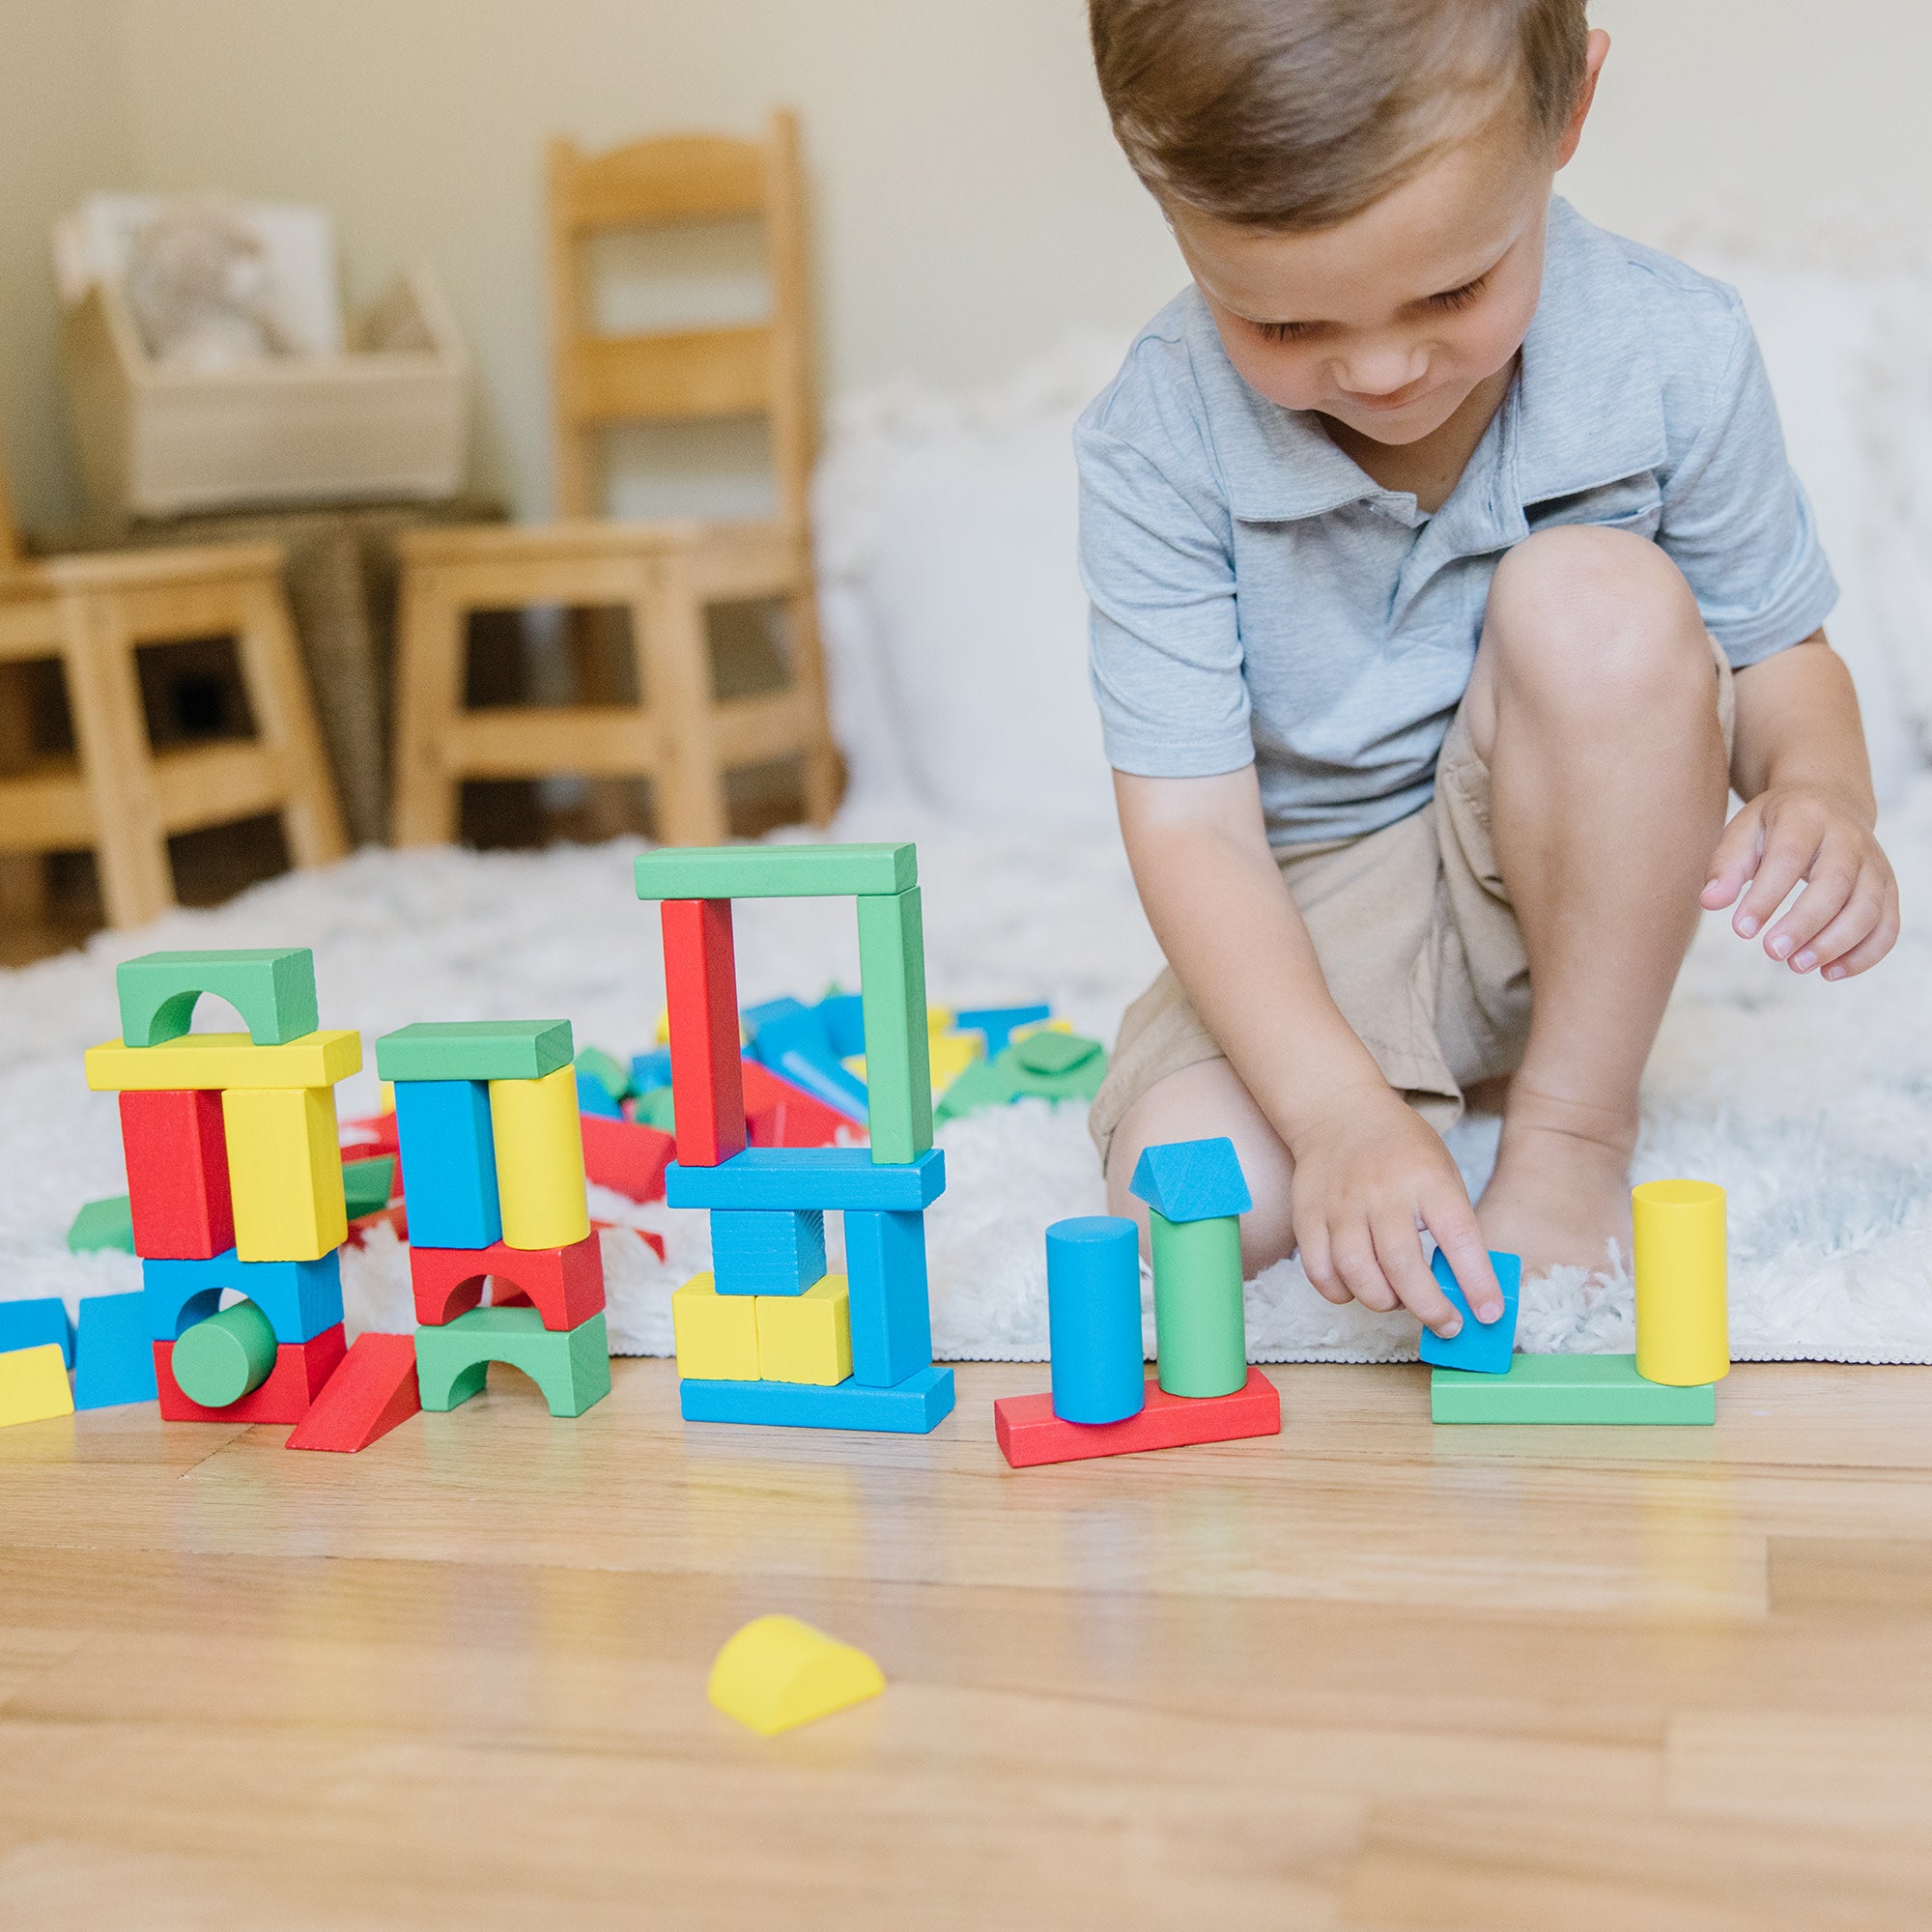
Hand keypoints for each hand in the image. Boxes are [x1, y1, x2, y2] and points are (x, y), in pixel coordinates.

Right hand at [1283, 1083, 1502, 1336]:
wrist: (1339, 1111)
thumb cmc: (1401, 1150)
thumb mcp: (1442, 1174)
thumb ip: (1451, 1227)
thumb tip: (1464, 1289)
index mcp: (1427, 1180)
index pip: (1458, 1238)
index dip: (1476, 1283)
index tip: (1489, 1314)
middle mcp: (1382, 1193)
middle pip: (1403, 1266)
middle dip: (1431, 1309)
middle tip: (1448, 1325)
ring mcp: (1341, 1206)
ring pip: (1358, 1274)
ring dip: (1384, 1302)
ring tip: (1399, 1301)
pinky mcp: (1309, 1217)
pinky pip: (1321, 1272)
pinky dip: (1341, 1293)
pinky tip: (1358, 1288)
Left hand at [1700, 783, 1898, 981]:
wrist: (1830, 800)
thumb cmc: (1777, 824)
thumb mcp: (1744, 830)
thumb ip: (1726, 865)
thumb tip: (1709, 902)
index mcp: (1806, 818)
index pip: (1788, 858)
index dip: (1766, 896)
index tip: (1741, 930)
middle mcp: (1848, 839)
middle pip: (1835, 884)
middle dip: (1805, 924)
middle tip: (1772, 952)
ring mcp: (1874, 863)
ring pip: (1868, 908)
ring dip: (1835, 943)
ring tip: (1797, 966)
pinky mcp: (1888, 887)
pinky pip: (1887, 925)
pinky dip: (1865, 954)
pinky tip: (1829, 972)